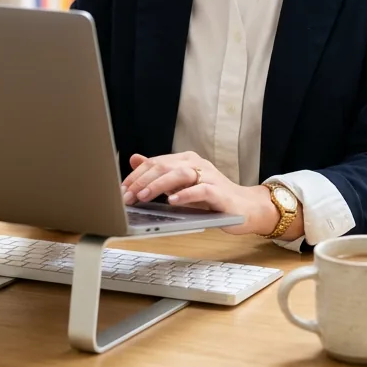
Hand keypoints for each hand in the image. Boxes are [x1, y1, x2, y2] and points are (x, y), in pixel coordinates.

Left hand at [123, 151, 279, 236]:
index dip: (136, 175)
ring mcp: (209, 176)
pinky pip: (201, 190)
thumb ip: (160, 173)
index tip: (121, 190)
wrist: (245, 207)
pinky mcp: (219, 192)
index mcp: (186, 160)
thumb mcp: (181, 186)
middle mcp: (197, 163)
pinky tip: (172, 200)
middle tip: (127, 195)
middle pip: (164, 165)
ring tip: (143, 196)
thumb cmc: (211, 198)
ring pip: (180, 174)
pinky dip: (185, 194)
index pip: (155, 162)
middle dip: (142, 180)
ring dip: (159, 185)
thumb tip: (134, 159)